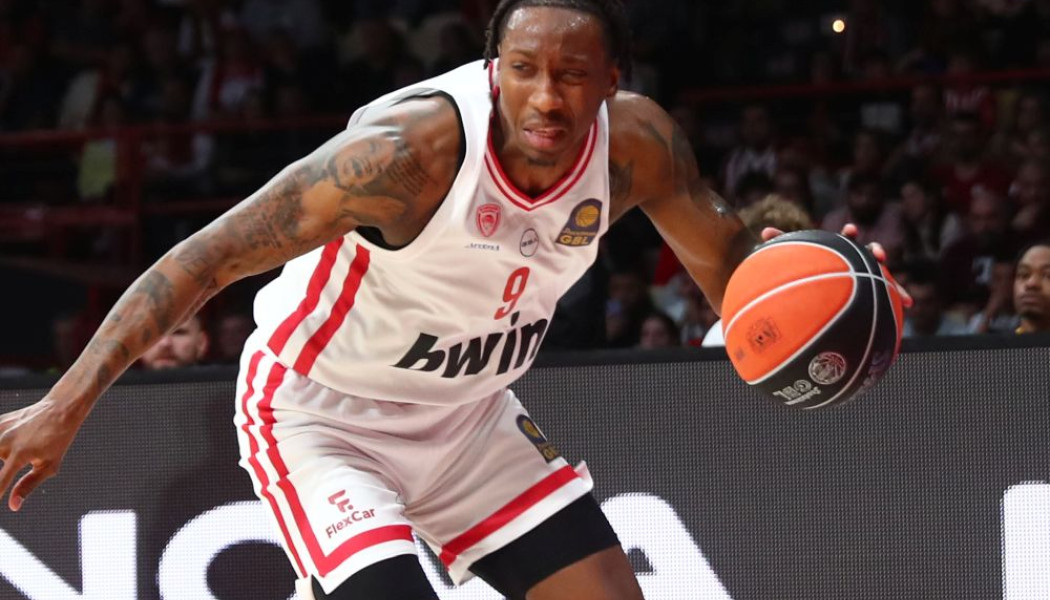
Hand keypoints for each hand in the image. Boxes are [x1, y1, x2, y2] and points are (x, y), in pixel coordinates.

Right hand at [0, 398, 84, 510]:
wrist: (60, 410)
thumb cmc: (57, 441)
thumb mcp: (48, 466)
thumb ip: (28, 485)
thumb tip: (13, 505)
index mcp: (20, 455)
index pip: (0, 482)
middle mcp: (6, 441)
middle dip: (0, 472)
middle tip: (16, 466)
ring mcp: (1, 429)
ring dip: (1, 456)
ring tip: (19, 457)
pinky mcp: (0, 422)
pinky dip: (0, 445)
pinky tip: (7, 446)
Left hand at [761, 224, 911, 306]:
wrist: (813, 296)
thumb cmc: (804, 273)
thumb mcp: (792, 261)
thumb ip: (781, 245)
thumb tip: (764, 231)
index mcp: (839, 253)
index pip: (846, 240)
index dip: (849, 234)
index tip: (850, 230)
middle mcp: (856, 262)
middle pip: (869, 255)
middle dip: (876, 253)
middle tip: (878, 254)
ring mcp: (866, 278)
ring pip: (884, 278)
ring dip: (894, 283)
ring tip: (902, 293)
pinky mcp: (872, 294)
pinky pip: (887, 298)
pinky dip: (897, 300)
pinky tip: (906, 306)